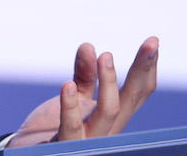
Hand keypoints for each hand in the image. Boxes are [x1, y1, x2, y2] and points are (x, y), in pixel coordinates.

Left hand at [7, 36, 158, 146]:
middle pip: (130, 99)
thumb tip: (89, 47)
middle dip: (142, 70)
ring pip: (108, 113)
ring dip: (110, 83)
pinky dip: (70, 108)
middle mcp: (106, 129)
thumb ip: (84, 75)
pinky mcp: (64, 146)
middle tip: (151, 43)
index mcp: (110, 116)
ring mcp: (88, 140)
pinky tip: (68, 86)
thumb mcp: (75, 98)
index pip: (136, 93)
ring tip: (106, 56)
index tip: (154, 41)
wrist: (32, 155)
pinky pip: (71, 128)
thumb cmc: (55, 129)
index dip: (147, 69)